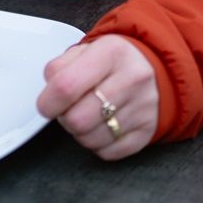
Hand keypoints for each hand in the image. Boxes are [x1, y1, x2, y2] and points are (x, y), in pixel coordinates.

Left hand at [36, 34, 159, 160]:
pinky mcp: (148, 131)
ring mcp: (143, 107)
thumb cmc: (114, 62)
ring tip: (88, 115)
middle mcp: (132, 79)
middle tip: (70, 109)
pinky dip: (99, 144)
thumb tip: (48, 94)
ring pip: (90, 139)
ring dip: (81, 132)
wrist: (156, 69)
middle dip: (65, 119)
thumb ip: (60, 67)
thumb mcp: (86, 50)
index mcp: (111, 53)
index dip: (47, 102)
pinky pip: (108, 152)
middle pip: (77, 120)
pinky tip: (103, 126)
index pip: (66, 86)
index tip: (46, 105)